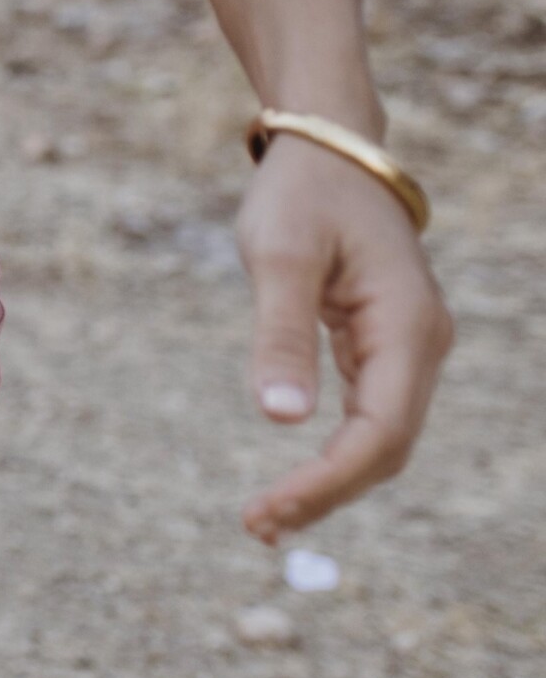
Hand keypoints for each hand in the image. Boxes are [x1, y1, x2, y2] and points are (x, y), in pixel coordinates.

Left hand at [236, 136, 452, 542]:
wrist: (330, 150)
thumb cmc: (302, 195)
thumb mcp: (279, 256)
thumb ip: (280, 334)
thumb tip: (281, 417)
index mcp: (406, 327)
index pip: (381, 432)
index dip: (329, 481)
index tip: (269, 511)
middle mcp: (420, 344)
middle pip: (387, 447)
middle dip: (328, 492)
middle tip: (257, 527)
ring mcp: (408, 347)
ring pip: (381, 437)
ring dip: (331, 482)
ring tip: (267, 519)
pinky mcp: (384, 346)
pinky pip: (370, 416)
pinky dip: (334, 453)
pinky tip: (293, 480)